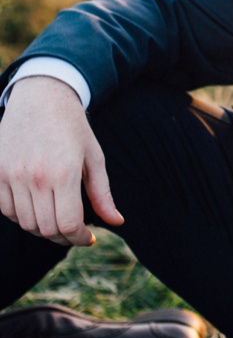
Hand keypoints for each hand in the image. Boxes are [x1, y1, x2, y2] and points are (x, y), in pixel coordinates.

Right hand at [0, 76, 119, 245]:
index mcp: (63, 174)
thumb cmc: (73, 129)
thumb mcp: (94, 159)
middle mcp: (33, 177)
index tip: (88, 238)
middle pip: (45, 228)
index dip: (79, 238)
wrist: (41, 99)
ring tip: (58, 222)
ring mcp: (11, 175)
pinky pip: (5, 208)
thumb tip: (117, 222)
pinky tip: (37, 209)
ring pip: (24, 222)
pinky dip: (21, 216)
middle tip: (75, 233)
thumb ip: (102, 194)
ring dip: (42, 229)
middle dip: (63, 237)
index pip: (67, 224)